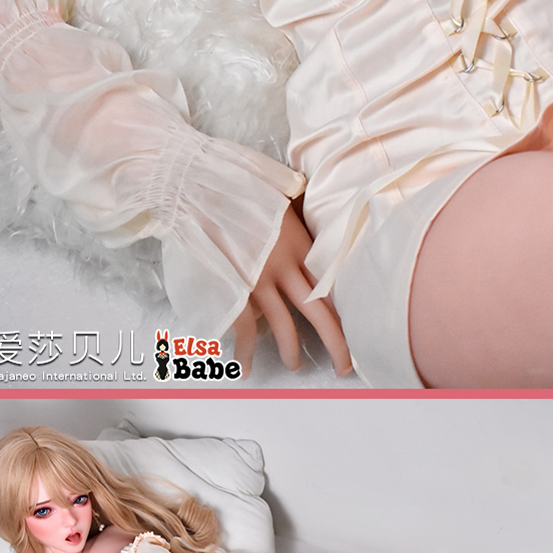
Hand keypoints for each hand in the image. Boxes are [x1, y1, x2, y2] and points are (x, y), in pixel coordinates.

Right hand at [234, 200, 352, 378]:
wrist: (197, 187)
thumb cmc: (236, 185)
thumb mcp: (278, 194)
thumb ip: (295, 213)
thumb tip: (309, 211)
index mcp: (300, 241)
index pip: (330, 282)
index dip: (344, 308)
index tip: (355, 326)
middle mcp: (285, 264)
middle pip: (319, 311)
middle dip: (336, 343)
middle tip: (344, 367)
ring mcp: (258, 280)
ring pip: (286, 327)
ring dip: (292, 351)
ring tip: (295, 365)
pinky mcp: (234, 289)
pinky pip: (246, 331)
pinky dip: (246, 352)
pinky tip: (247, 367)